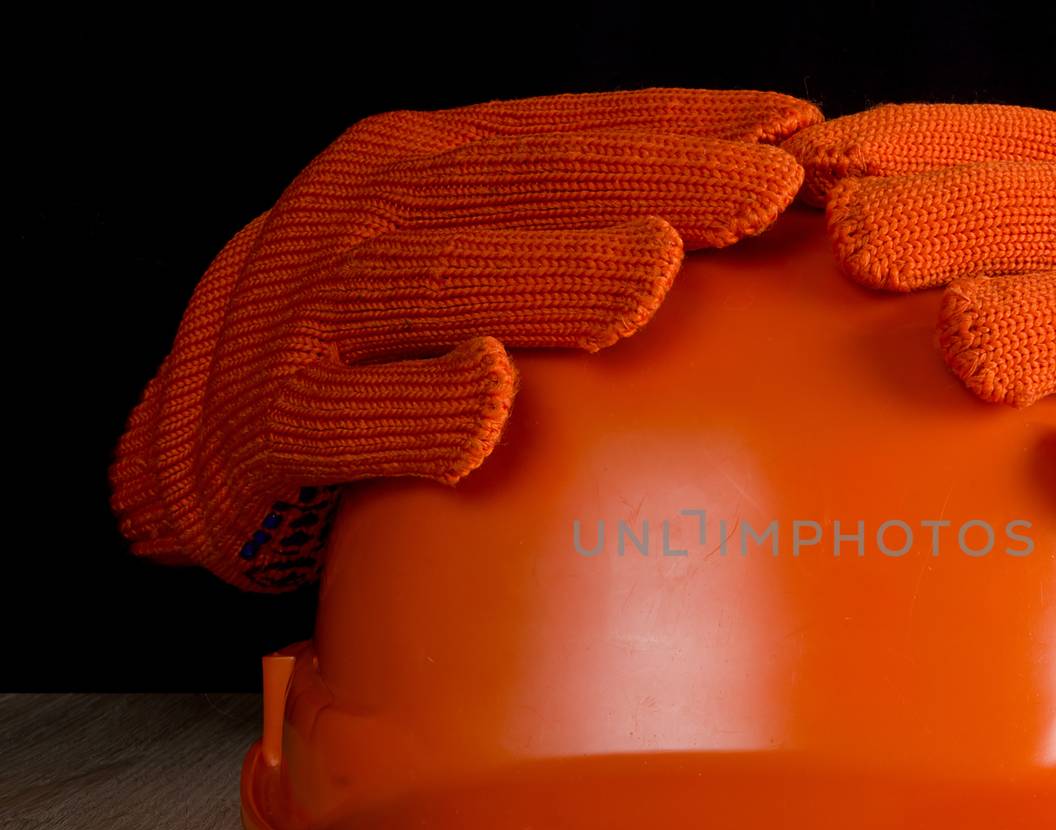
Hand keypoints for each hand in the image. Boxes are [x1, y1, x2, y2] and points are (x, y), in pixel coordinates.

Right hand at [113, 88, 819, 589]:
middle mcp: (365, 217)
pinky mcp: (267, 427)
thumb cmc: (381, 336)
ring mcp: (308, 317)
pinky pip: (343, 420)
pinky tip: (492, 399)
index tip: (797, 133)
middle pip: (518, 189)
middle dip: (650, 183)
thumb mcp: (462, 247)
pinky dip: (416, 409)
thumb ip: (571, 227)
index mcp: (428, 164)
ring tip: (651, 274)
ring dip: (547, 276)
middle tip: (764, 195)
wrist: (207, 422)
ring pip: (434, 284)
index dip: (685, 124)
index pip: (572, 131)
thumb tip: (749, 219)